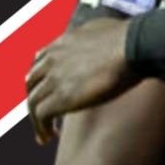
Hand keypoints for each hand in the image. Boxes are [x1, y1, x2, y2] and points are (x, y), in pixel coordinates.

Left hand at [26, 17, 138, 143]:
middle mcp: (52, 59)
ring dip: (36, 120)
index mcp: (61, 43)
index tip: (46, 91)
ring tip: (44, 135)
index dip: (40, 78)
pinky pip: (41, 115)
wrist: (133, 47)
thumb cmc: (127, 39)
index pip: (38, 62)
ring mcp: (55, 78)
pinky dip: (42, 127)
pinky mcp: (62, 97)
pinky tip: (51, 136)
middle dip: (35, 99)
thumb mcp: (100, 28)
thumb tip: (93, 40)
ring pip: (33, 102)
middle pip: (31, 83)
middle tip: (42, 115)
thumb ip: (87, 35)